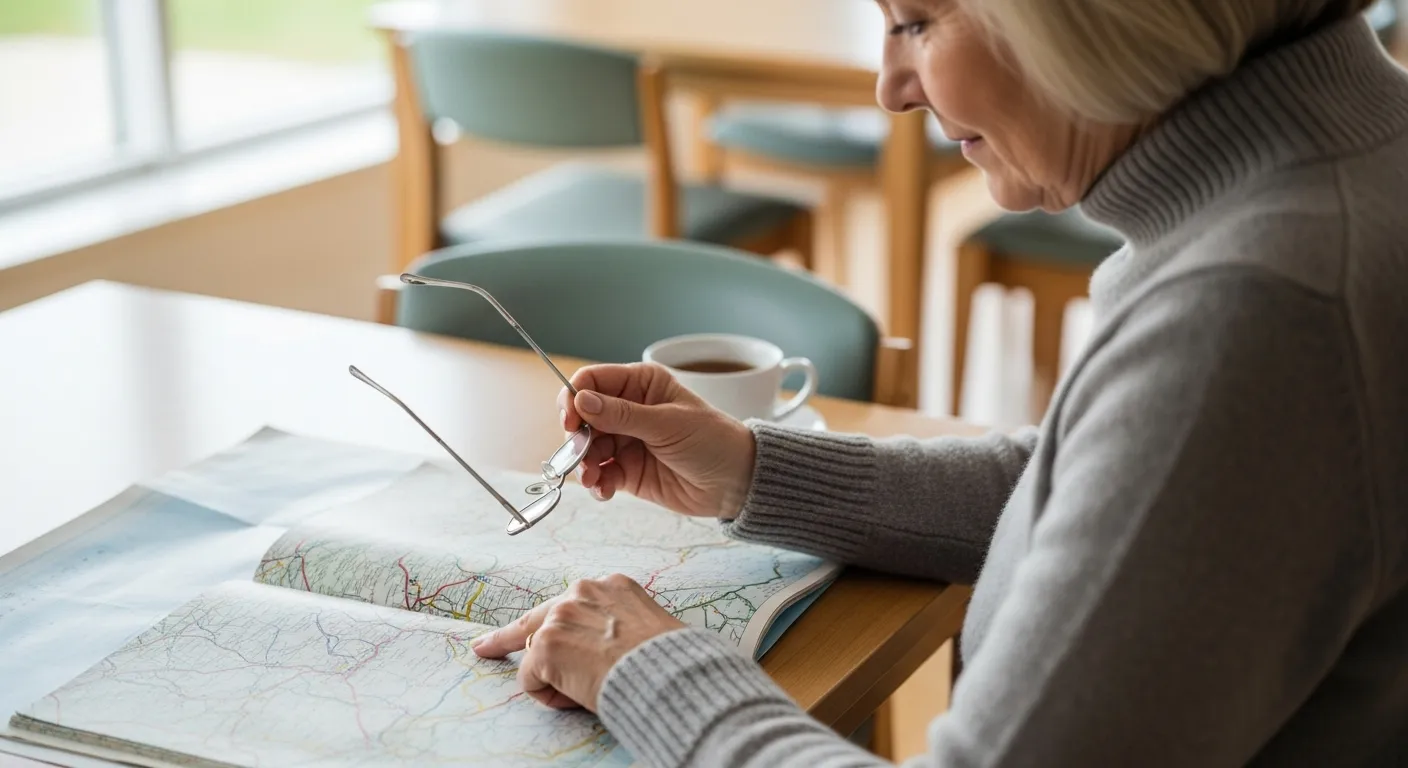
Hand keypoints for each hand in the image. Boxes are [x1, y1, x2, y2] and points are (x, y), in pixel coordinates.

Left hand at [470, 574, 685, 711]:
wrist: (668, 674)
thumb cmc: (667, 660)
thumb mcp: (647, 627)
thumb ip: (617, 627)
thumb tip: (605, 650)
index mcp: (611, 586)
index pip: (569, 605)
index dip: (550, 621)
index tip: (527, 628)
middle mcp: (582, 591)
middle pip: (535, 617)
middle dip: (506, 636)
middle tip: (482, 647)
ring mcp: (561, 616)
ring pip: (538, 655)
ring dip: (556, 680)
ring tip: (588, 692)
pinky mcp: (546, 644)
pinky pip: (531, 680)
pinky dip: (550, 696)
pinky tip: (578, 695)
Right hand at [558, 362, 756, 518]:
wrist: (736, 483)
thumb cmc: (712, 441)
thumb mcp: (668, 424)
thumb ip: (622, 415)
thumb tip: (581, 400)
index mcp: (641, 384)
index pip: (593, 381)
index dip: (575, 397)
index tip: (570, 420)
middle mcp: (629, 409)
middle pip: (583, 416)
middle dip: (577, 436)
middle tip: (580, 454)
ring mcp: (626, 440)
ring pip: (587, 447)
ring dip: (584, 464)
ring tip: (593, 478)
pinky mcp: (627, 470)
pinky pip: (600, 474)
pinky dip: (597, 483)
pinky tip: (604, 491)